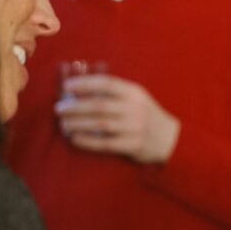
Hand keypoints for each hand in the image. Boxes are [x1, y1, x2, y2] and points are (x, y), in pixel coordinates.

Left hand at [55, 75, 180, 163]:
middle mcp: (135, 109)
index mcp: (134, 93)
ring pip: (100, 124)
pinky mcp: (133, 145)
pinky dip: (88, 141)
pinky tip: (75, 139)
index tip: (67, 86)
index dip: (85, 83)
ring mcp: (135, 128)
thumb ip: (114, 94)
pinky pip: (106, 143)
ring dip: (78, 124)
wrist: (171, 139)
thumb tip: (79, 92)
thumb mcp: (137, 99)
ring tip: (64, 124)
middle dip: (76, 107)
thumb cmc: (147, 116)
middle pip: (99, 105)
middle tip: (59, 109)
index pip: (107, 84)